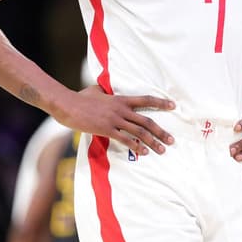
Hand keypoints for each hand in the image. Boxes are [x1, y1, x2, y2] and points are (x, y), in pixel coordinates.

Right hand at [56, 85, 174, 154]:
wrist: (68, 105)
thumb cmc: (81, 97)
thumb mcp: (97, 90)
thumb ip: (106, 91)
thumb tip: (106, 89)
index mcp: (121, 99)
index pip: (146, 100)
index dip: (161, 103)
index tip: (173, 106)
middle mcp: (122, 109)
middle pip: (147, 121)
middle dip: (161, 131)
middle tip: (171, 140)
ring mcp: (115, 120)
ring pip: (139, 132)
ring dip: (152, 142)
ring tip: (161, 150)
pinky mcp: (106, 130)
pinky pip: (125, 140)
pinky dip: (136, 147)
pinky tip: (143, 152)